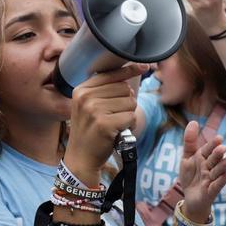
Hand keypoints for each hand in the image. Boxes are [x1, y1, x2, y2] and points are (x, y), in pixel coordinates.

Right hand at [66, 63, 146, 184]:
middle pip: (124, 88)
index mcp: (81, 90)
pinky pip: (131, 117)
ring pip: (130, 102)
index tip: (144, 66)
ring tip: (115, 124)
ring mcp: (94, 110)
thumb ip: (104, 90)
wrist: (81, 158)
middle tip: (114, 116)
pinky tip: (118, 132)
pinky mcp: (104, 124)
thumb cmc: (89, 131)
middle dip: (126, 103)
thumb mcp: (88, 106)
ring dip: (128, 115)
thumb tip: (131, 77)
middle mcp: (86, 97)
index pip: (110, 74)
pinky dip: (129, 126)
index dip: (129, 70)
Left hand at [176, 123, 225, 223]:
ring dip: (222, 167)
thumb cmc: (191, 176)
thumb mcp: (186, 157)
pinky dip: (221, 181)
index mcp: (203, 158)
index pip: (208, 149)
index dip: (212, 145)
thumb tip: (193, 121)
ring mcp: (211, 179)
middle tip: (222, 148)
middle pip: (214, 160)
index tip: (219, 138)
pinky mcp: (211, 191)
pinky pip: (217, 185)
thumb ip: (190, 140)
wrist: (190, 198)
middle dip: (217, 155)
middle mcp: (209, 167)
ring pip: (217, 172)